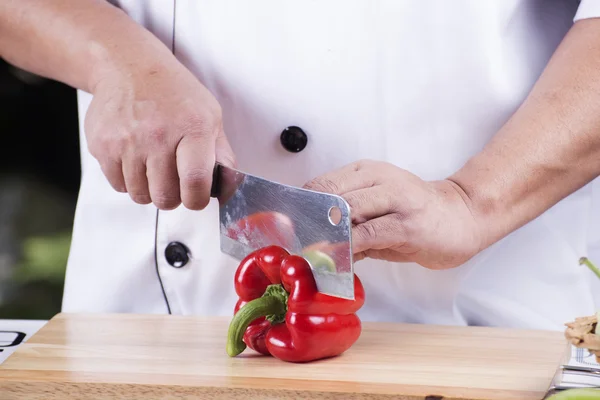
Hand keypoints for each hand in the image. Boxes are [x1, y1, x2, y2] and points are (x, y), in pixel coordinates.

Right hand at [84, 57, 234, 210]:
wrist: (129, 68)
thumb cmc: (174, 93)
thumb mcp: (210, 115)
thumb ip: (221, 153)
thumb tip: (228, 187)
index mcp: (193, 128)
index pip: (195, 183)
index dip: (197, 200)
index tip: (196, 198)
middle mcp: (158, 135)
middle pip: (165, 197)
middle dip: (173, 197)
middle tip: (174, 181)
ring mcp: (127, 141)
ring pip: (140, 196)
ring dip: (149, 189)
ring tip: (153, 166)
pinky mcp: (102, 145)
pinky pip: (118, 185)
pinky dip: (128, 180)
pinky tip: (135, 159)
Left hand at [303, 160, 481, 269]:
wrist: (463, 216)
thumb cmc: (416, 215)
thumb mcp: (376, 212)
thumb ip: (347, 223)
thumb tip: (313, 241)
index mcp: (366, 171)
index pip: (321, 183)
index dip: (300, 206)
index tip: (288, 228)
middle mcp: (379, 178)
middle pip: (328, 195)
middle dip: (308, 222)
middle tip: (295, 244)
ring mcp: (395, 198)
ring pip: (346, 211)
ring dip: (325, 235)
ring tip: (312, 253)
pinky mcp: (407, 223)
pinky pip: (368, 234)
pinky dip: (348, 248)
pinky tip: (338, 259)